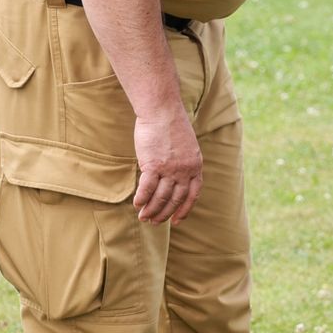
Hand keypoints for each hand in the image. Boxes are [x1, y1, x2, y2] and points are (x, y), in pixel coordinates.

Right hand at [133, 107, 202, 224]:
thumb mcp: (186, 146)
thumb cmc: (171, 126)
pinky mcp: (153, 165)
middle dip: (164, 214)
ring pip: (160, 197)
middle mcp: (185, 170)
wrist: (162, 111)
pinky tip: (137, 204)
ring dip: (151, 210)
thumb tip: (173, 180)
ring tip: (143, 217)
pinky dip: (142, 199)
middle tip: (154, 221)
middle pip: (175, 199)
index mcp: (196, 165)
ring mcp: (170, 169)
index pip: (193, 194)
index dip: (185, 209)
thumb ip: (183, 164)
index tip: (177, 220)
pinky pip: (147, 189)